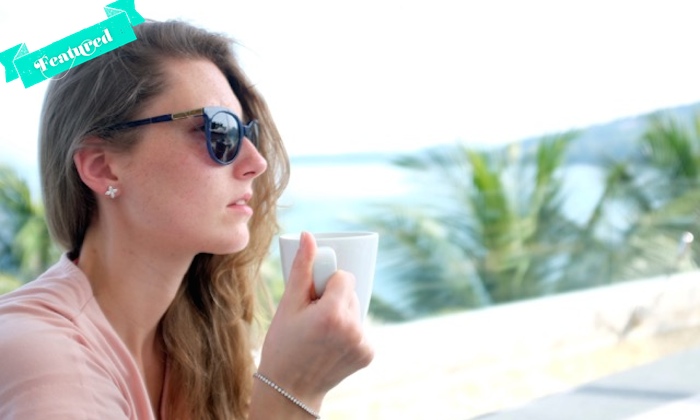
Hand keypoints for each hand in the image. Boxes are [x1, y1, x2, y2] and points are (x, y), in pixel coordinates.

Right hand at [257, 232, 373, 407]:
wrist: (290, 389)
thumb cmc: (283, 345)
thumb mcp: (288, 305)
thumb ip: (302, 269)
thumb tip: (309, 236)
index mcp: (333, 313)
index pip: (343, 278)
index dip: (325, 286)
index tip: (311, 301)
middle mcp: (353, 328)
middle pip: (350, 293)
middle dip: (333, 299)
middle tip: (312, 319)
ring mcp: (363, 343)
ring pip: (356, 309)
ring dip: (342, 314)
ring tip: (320, 333)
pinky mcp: (368, 354)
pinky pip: (360, 328)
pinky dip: (349, 331)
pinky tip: (331, 345)